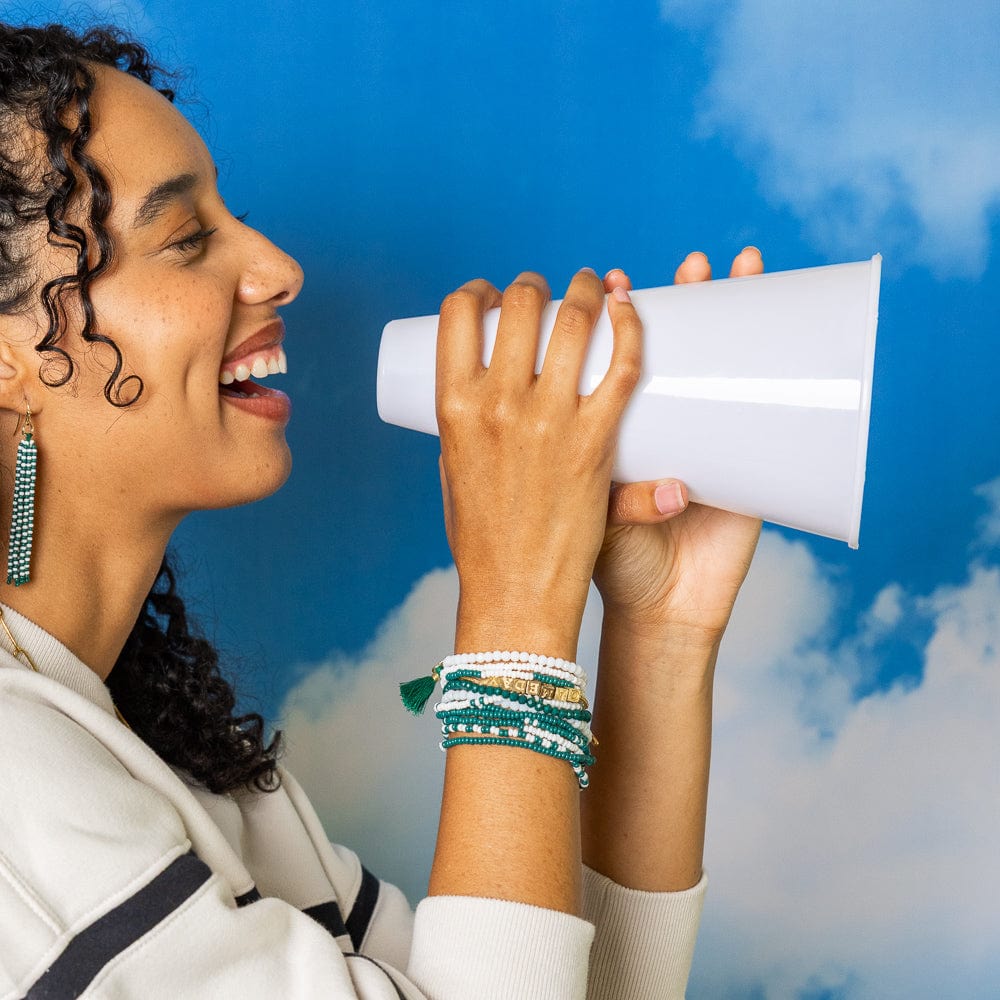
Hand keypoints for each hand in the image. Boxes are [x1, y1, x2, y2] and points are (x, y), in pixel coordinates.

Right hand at [436, 267, 641, 654]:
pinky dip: (630, 326)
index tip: (494, 294)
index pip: (457, 314)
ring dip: (588, 289)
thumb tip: (489, 394)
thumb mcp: (453, 471)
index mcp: (452, 406)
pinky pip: (621, 366)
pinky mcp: (595, 442)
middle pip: (518, 305)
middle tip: (550, 292)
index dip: (479, 290)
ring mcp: (548, 420)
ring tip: (597, 288)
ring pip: (574, 321)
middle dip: (534, 284)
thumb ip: (468, 427)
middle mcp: (496, 403)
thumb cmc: (482, 538)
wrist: (516, 592)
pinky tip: (629, 311)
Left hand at [594, 249, 764, 647]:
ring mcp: (702, 433)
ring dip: (721, 306)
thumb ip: (617, 498)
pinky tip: (774, 306)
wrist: (658, 609)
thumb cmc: (615, 564)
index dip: (609, 316)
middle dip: (670, 299)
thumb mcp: (596, 517)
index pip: (609, 355)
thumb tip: (671, 489)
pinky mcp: (748, 456)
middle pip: (661, 343)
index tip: (608, 282)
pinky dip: (771, 351)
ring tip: (728, 267)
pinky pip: (762, 401)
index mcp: (611, 425)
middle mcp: (657, 420)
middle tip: (682, 270)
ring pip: (712, 358)